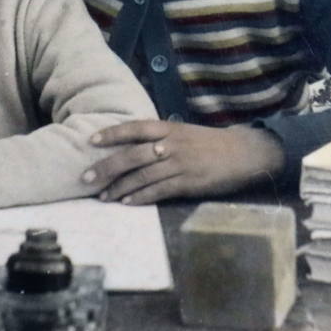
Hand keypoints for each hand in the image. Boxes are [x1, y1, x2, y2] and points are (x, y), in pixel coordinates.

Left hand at [79, 120, 286, 205]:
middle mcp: (171, 144)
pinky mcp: (188, 183)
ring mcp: (179, 164)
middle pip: (132, 156)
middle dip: (106, 167)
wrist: (244, 153)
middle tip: (85, 178)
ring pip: (141, 176)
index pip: (135, 127)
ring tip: (102, 197)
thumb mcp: (184, 133)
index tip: (91, 140)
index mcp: (169, 129)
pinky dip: (140, 198)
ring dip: (119, 188)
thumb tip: (132, 148)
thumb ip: (160, 138)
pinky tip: (126, 203)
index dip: (112, 134)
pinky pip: (158, 191)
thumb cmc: (210, 144)